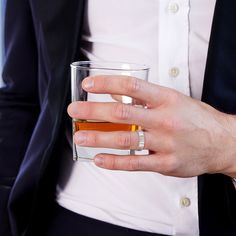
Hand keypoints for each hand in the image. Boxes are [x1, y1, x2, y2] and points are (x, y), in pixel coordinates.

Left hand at [67, 75, 235, 176]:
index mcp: (167, 99)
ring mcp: (165, 143)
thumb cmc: (195, 118)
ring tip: (79, 137)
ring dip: (98, 138)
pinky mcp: (166, 164)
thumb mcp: (173, 100)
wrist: (222, 142)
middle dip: (94, 111)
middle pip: (122, 113)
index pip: (132, 86)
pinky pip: (135, 164)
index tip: (88, 84)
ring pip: (125, 140)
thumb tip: (116, 92)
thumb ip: (145, 97)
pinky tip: (99, 159)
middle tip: (75, 110)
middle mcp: (164, 120)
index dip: (107, 83)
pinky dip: (115, 162)